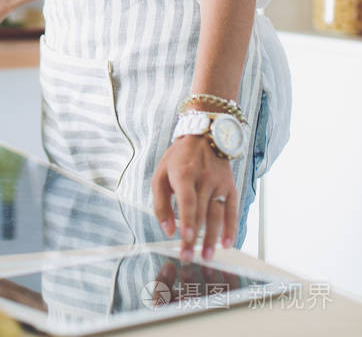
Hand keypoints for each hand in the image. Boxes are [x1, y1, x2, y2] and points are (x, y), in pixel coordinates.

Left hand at [151, 135, 237, 262]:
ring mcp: (219, 183)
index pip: (188, 200)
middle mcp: (204, 178)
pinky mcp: (230, 186)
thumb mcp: (161, 174)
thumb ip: (161, 203)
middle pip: (201, 213)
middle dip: (196, 238)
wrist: (204, 136)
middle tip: (190, 257)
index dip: (188, 220)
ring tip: (208, 256)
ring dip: (213, 238)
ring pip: (217, 214)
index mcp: (183, 173)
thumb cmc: (178, 159)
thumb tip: (168, 230)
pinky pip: (232, 210)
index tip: (186, 238)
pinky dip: (231, 228)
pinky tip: (227, 243)